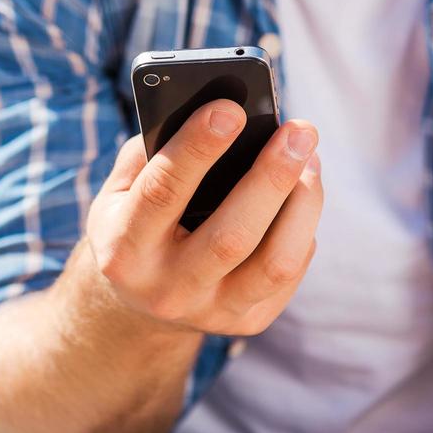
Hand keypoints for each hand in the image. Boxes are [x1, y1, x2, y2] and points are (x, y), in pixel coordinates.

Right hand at [84, 99, 321, 336]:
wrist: (142, 297)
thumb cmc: (137, 220)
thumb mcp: (122, 188)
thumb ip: (156, 151)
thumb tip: (219, 113)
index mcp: (124, 250)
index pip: (162, 193)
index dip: (198, 148)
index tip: (231, 109)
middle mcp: (166, 289)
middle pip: (231, 237)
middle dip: (271, 177)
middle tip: (299, 131)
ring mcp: (210, 313)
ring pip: (275, 263)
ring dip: (303, 203)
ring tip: (310, 159)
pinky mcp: (247, 323)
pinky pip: (290, 272)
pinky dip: (302, 227)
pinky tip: (301, 196)